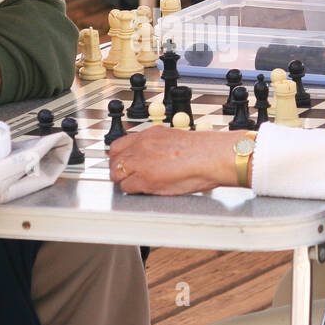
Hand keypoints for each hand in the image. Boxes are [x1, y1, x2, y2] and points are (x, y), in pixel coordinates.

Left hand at [109, 126, 240, 194]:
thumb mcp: (173, 138)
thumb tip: (153, 155)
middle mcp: (141, 146)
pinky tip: (143, 190)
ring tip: (134, 184)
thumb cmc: (202, 150)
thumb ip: (157, 145)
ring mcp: (141, 162)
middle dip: (118, 169)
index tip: (124, 163)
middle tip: (126, 176)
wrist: (211, 156)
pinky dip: (132, 190)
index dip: (120, 157)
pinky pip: (126, 188)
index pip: (119, 145)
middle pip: (114, 159)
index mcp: (149, 134)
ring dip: (123, 180)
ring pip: (116, 174)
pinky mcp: (145, 179)